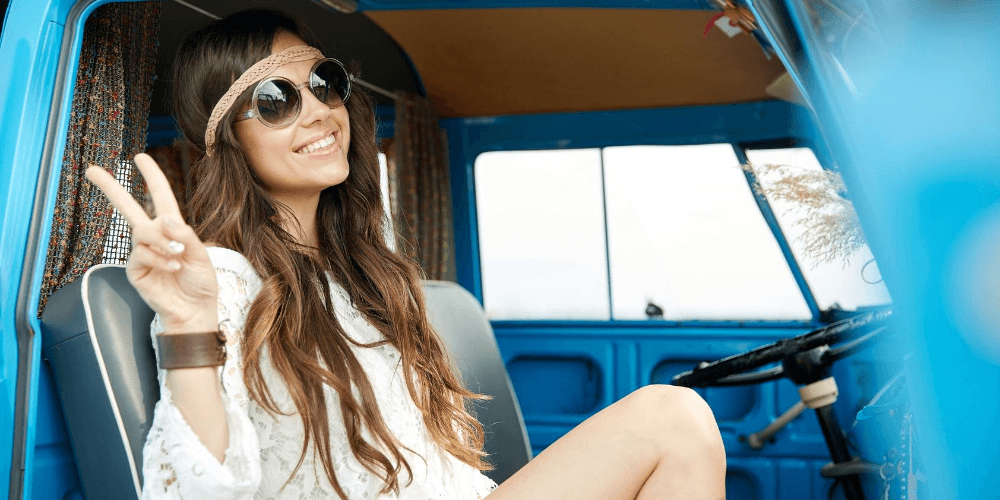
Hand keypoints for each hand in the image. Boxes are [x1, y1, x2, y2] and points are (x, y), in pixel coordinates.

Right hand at [86, 153, 217, 331]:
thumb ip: (184, 234)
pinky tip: (172, 268)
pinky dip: (159, 259)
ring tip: (178, 257)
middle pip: (128, 208)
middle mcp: (153, 237)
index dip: (152, 177)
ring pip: (142, 232)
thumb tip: (163, 218)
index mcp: (172, 229)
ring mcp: (142, 253)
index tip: (140, 157)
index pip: (161, 197)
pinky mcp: (135, 269)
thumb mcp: (201, 255)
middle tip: (91, 170)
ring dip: (163, 243)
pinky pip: (141, 254)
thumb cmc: (200, 282)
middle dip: (111, 188)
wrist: (195, 310)